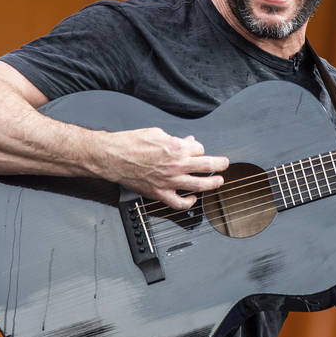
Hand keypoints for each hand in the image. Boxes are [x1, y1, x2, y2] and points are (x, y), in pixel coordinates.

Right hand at [96, 128, 228, 209]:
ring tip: (218, 181)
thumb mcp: (156, 133)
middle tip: (224, 164)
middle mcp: (176, 165)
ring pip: (199, 185)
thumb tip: (185, 141)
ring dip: (213, 183)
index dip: (199, 148)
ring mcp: (169, 181)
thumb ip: (174, 139)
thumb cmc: (130, 143)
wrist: (112, 157)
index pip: (199, 148)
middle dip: (220, 164)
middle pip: (207, 165)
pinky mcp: (160, 193)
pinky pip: (179, 203)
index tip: (196, 149)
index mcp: (176, 147)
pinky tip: (193, 199)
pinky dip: (189, 202)